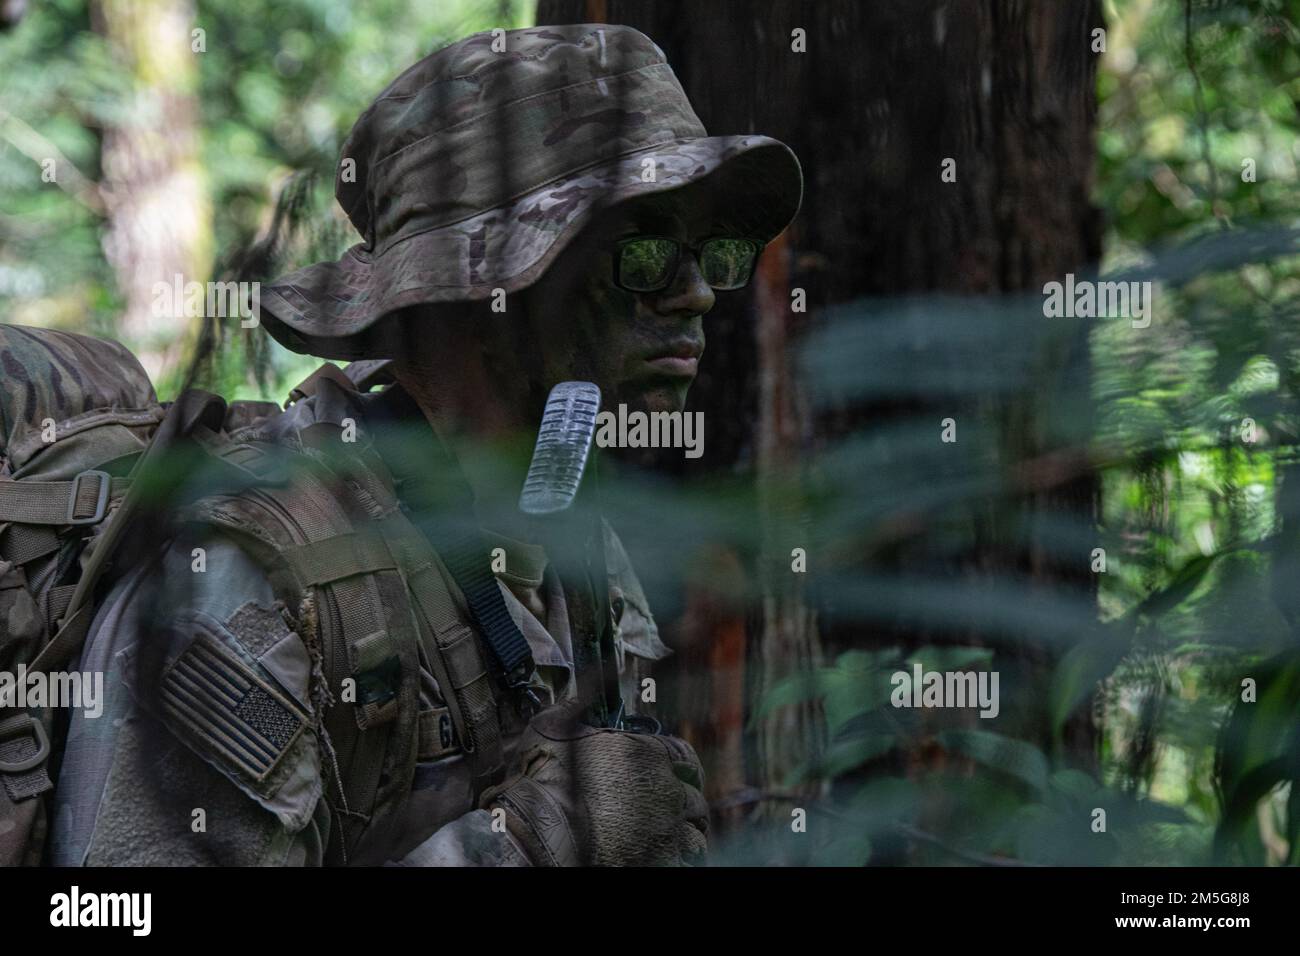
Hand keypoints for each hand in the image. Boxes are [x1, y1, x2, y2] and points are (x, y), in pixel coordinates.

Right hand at [481, 701, 707, 865]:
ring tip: (666, 839)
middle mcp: (666, 791)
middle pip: (693, 799)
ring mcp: (665, 830)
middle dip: (680, 804)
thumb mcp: (553, 724)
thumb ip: (575, 706)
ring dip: (683, 835)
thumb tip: (581, 692)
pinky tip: (660, 855)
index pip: (684, 758)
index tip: (671, 775)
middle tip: (664, 812)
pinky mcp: (658, 860)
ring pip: (694, 834)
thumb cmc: (544, 776)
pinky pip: (685, 861)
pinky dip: (676, 858)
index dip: (679, 767)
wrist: (539, 828)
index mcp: (649, 754)